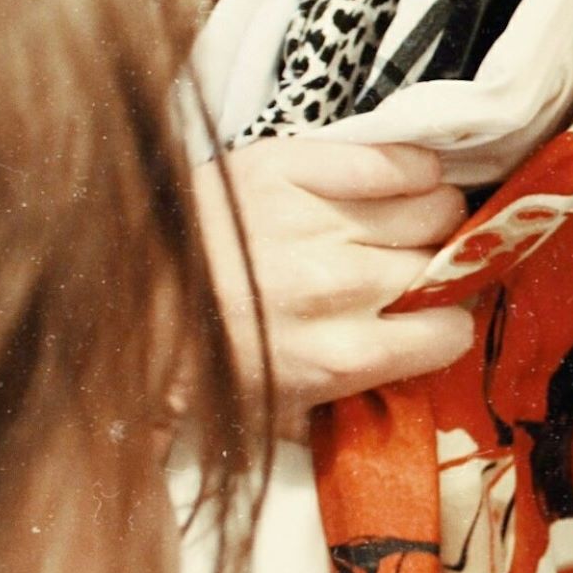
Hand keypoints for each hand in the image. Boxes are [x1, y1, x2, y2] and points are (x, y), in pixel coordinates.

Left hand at [195, 140, 474, 437]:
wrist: (122, 292)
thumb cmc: (203, 358)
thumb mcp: (275, 412)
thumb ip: (346, 410)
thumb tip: (411, 396)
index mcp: (340, 356)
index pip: (450, 333)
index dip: (444, 324)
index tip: (429, 317)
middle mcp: (338, 287)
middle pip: (446, 265)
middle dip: (439, 268)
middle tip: (414, 268)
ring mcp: (316, 221)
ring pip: (435, 207)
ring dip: (432, 216)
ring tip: (407, 222)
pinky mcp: (292, 167)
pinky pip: (393, 160)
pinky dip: (412, 168)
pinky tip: (401, 180)